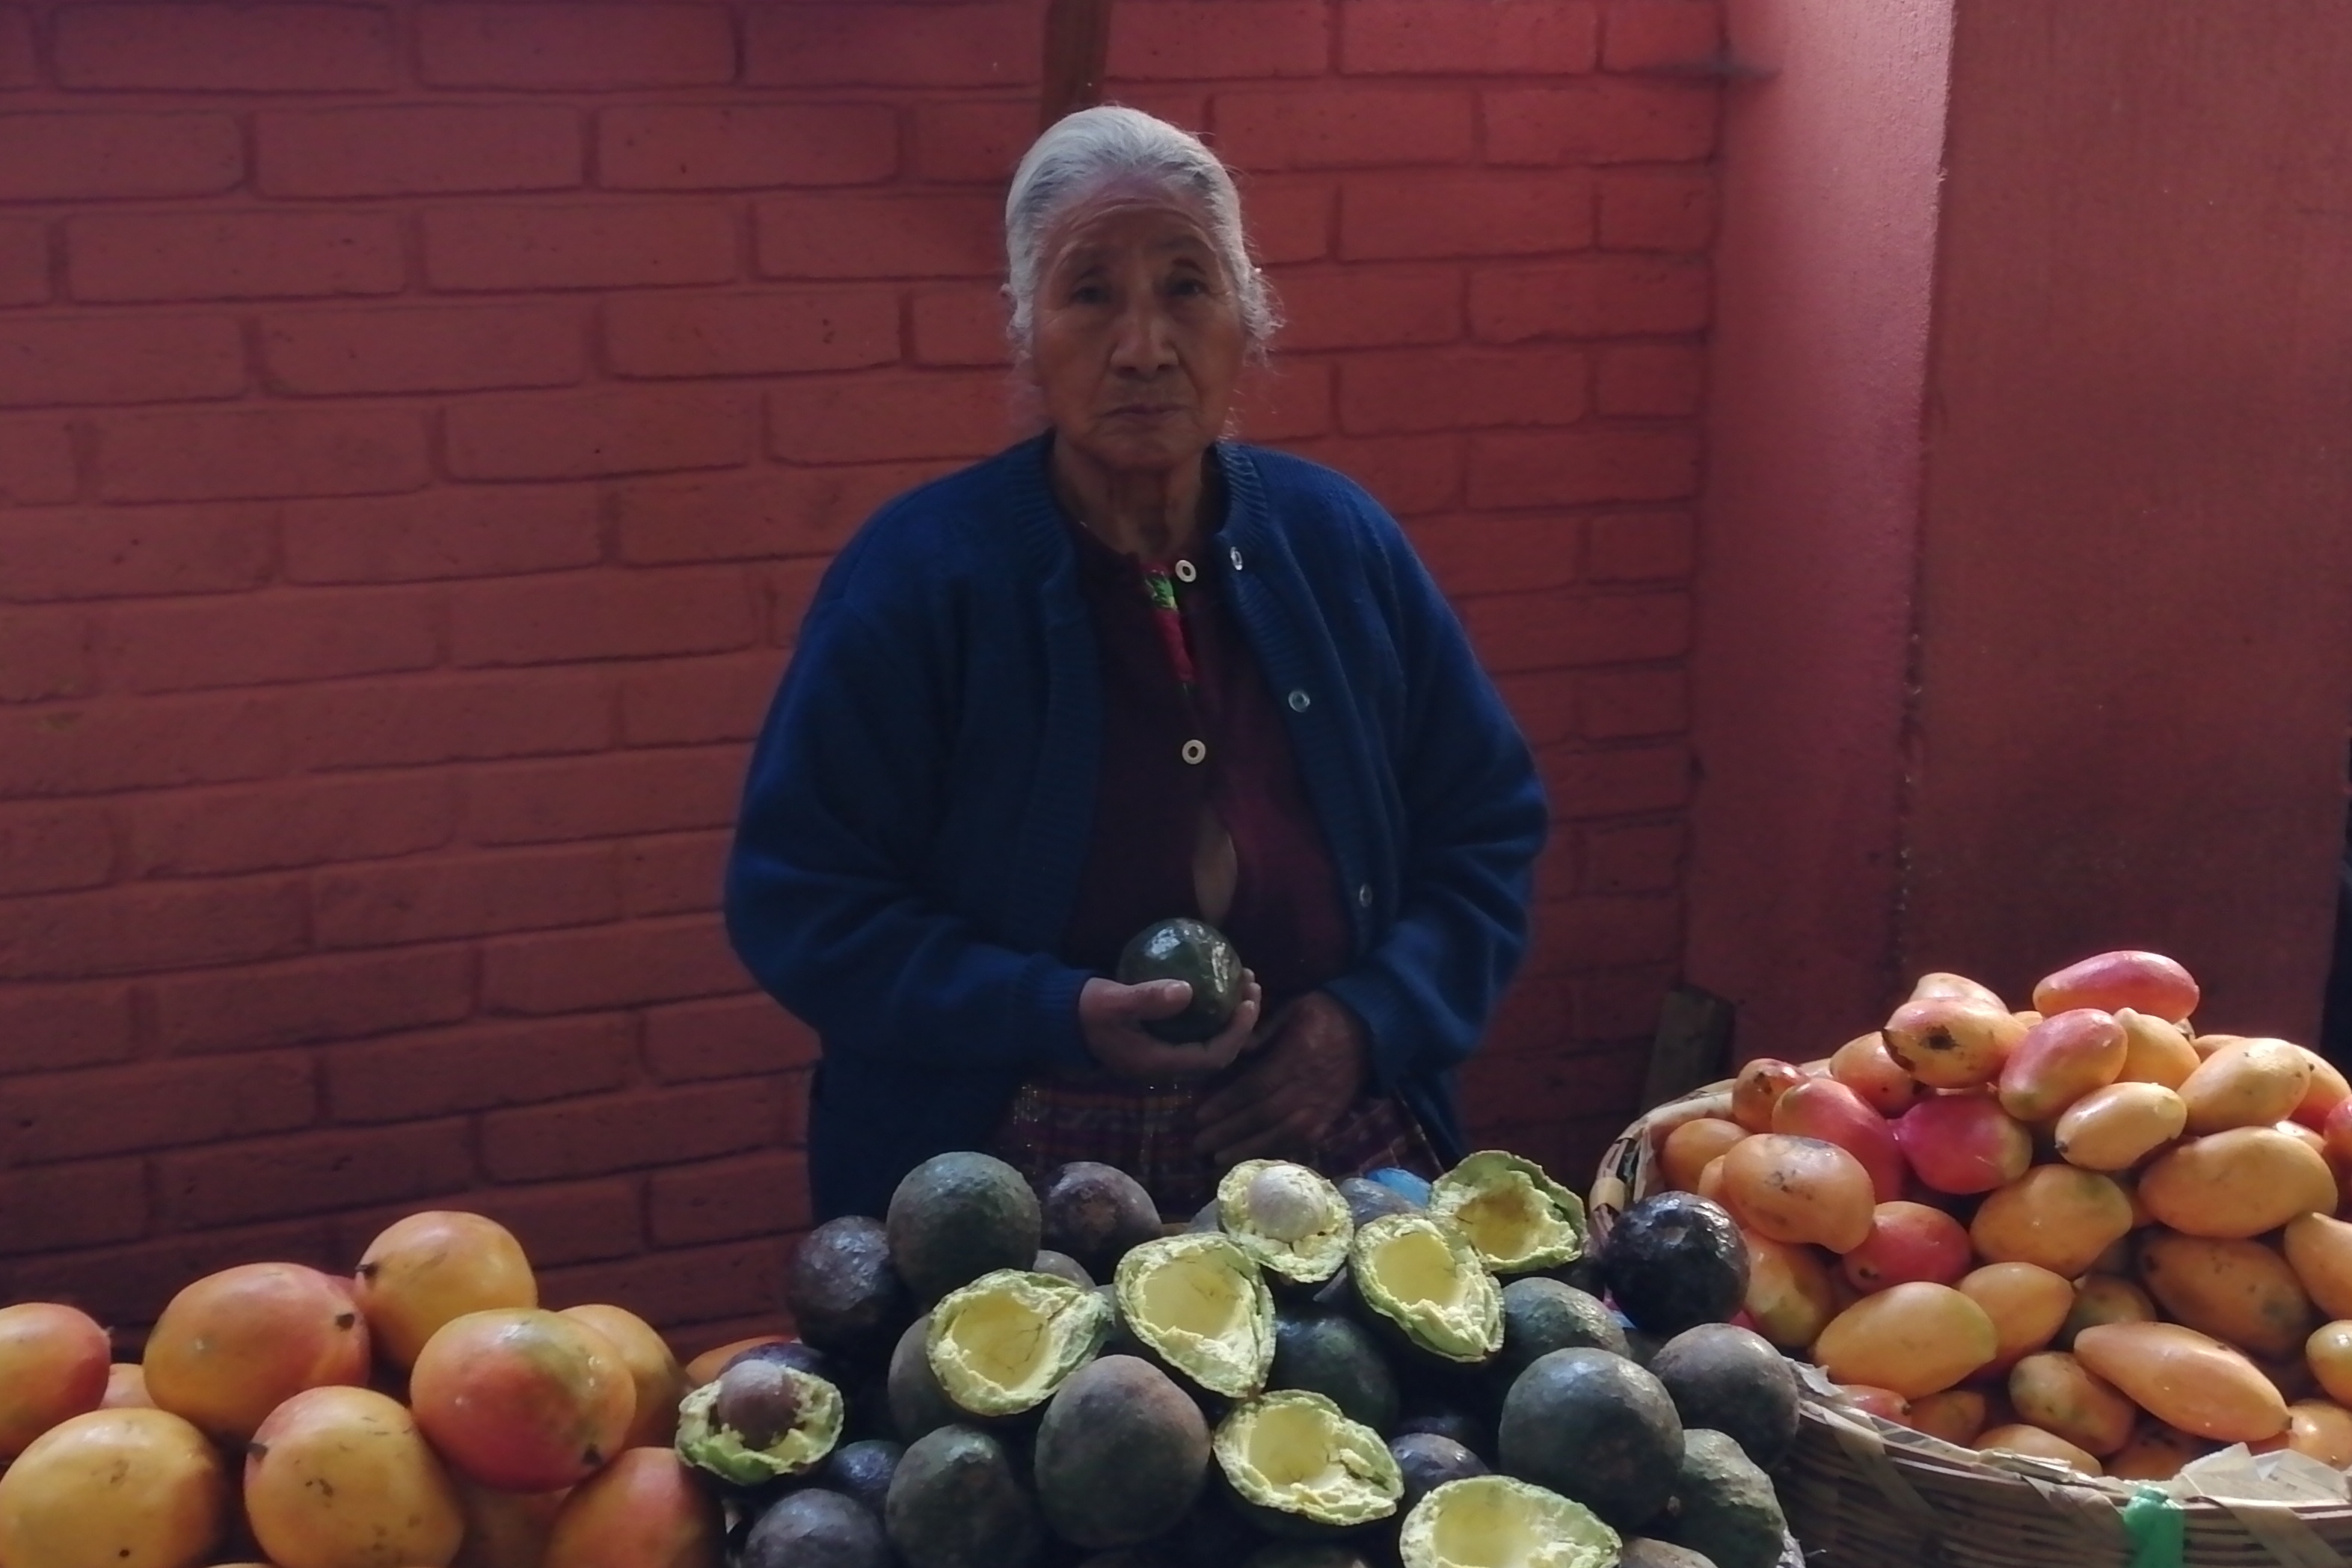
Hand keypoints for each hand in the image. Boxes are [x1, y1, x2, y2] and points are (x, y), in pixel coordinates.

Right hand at [1079, 970, 1262, 1080]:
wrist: (1056, 1018)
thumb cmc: (1083, 1010)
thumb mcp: (1112, 1001)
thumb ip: (1147, 999)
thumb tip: (1188, 991)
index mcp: (1159, 1063)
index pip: (1213, 1057)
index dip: (1238, 1032)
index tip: (1248, 1001)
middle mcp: (1166, 1065)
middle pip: (1218, 1051)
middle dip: (1241, 1021)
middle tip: (1251, 984)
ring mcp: (1162, 1054)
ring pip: (1209, 1041)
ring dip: (1229, 1015)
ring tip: (1241, 980)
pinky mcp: (1158, 1040)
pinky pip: (1196, 1032)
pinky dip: (1213, 1011)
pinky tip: (1215, 985)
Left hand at [1193, 991, 1369, 1165]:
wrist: (1374, 1029)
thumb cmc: (1327, 1013)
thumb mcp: (1295, 1007)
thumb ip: (1264, 1030)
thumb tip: (1234, 1050)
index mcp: (1296, 1058)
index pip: (1255, 1087)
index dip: (1226, 1104)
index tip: (1199, 1115)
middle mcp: (1308, 1087)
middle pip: (1263, 1116)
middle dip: (1229, 1132)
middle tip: (1198, 1144)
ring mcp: (1321, 1106)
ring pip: (1281, 1134)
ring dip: (1248, 1148)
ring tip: (1219, 1159)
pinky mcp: (1331, 1117)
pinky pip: (1303, 1141)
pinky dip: (1278, 1151)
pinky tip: (1256, 1158)